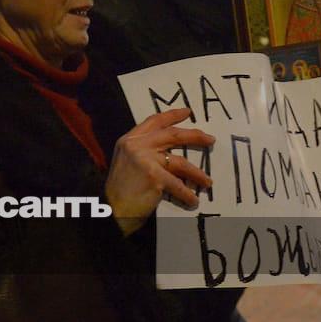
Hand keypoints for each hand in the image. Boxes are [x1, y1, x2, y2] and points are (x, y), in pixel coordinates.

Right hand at [105, 108, 214, 236]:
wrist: (109, 209)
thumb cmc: (119, 188)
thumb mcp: (126, 160)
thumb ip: (142, 150)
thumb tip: (168, 150)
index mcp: (129, 139)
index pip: (154, 121)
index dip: (172, 116)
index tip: (188, 112)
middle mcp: (137, 145)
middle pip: (173, 135)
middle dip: (195, 136)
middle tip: (210, 139)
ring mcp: (146, 160)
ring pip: (181, 162)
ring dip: (197, 173)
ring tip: (207, 182)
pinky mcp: (155, 177)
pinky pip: (178, 185)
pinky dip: (187, 194)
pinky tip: (193, 200)